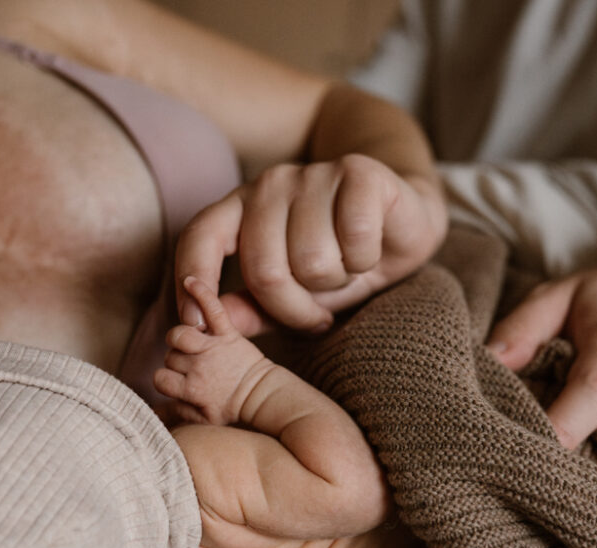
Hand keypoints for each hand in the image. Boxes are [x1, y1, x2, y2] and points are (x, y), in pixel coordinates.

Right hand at [154, 276, 270, 425]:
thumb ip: (175, 414)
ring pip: (179, 334)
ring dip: (180, 337)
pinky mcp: (227, 333)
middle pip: (170, 356)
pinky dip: (201, 291)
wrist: (262, 394)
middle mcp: (200, 367)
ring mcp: (213, 348)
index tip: (177, 381)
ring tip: (190, 343)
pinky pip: (212, 308)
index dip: (165, 378)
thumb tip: (151, 411)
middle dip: (176, 360)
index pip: (160, 378)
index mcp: (192, 390)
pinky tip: (190, 280)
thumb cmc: (231, 409)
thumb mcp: (202, 420)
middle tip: (193, 367)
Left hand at [175, 154, 444, 335]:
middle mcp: (270, 185)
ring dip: (335, 285)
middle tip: (316, 316)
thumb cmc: (339, 262)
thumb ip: (247, 307)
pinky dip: (366, 261)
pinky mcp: (358, 172)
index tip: (193, 326)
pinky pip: (354, 242)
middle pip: (265, 271)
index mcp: (242, 208)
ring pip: (313, 262)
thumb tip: (197, 324)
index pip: (199, 237)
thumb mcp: (290, 294)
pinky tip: (371, 252)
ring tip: (345, 272)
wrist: (403, 224)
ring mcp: (313, 174)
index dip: (192, 280)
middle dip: (294, 310)